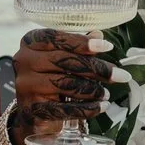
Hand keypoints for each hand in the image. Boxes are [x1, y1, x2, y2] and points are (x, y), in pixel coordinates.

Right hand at [6, 29, 113, 144]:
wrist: (31, 110)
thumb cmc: (48, 75)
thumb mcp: (59, 56)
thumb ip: (77, 45)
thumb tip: (99, 35)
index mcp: (30, 42)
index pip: (57, 38)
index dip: (83, 43)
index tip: (108, 47)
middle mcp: (24, 61)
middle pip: (65, 61)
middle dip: (97, 69)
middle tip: (120, 76)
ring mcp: (26, 86)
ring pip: (66, 85)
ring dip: (93, 90)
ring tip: (108, 93)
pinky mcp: (32, 109)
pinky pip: (65, 109)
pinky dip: (87, 109)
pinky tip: (102, 107)